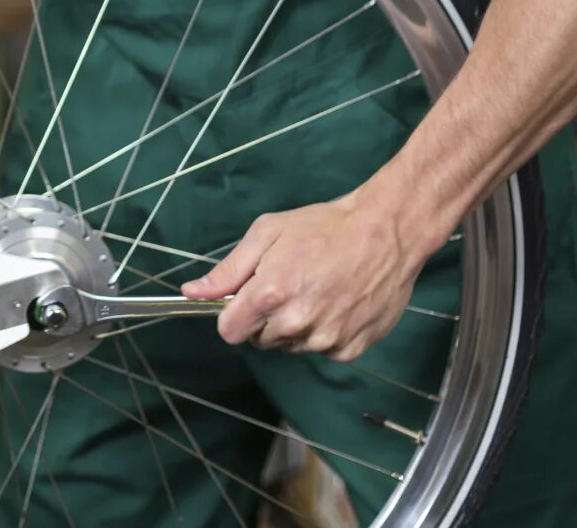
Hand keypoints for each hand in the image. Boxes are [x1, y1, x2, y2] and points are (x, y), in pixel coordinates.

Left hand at [181, 192, 421, 358]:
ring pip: (291, 346)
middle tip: (290, 285)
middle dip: (266, 317)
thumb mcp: (268, 233)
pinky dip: (325, 333)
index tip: (248, 299)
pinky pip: (323, 350)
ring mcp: (325, 340)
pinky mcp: (351, 349)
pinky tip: (337, 304)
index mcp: (269, 295)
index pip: (229, 331)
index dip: (234, 315)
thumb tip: (191, 293)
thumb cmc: (323, 227)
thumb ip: (228, 270)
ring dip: (295, 326)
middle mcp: (296, 324)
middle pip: (260, 340)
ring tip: (317, 291)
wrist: (385, 232)